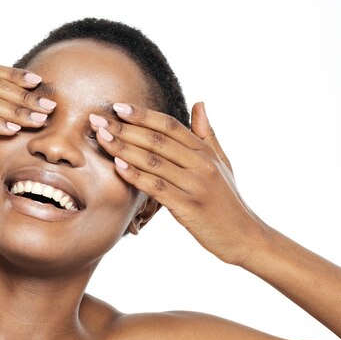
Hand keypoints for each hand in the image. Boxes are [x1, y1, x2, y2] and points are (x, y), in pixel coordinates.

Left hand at [89, 102, 268, 265]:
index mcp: (205, 152)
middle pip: (157, 140)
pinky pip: (157, 188)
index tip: (117, 107)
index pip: (169, 125)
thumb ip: (207, 133)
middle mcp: (201, 164)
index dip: (142, 114)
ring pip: (153, 161)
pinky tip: (117, 166)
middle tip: (96, 120)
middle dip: (124, 128)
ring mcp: (195, 185)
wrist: (243, 236)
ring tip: (101, 138)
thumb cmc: (228, 200)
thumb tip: (199, 103)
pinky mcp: (189, 207)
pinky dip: (136, 176)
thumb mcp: (222, 162)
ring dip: (124, 148)